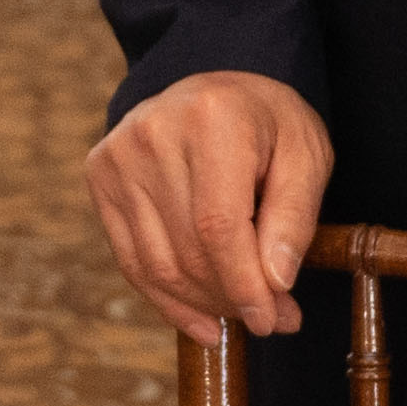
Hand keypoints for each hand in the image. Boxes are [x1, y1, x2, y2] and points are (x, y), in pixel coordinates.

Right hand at [88, 69, 332, 340]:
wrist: (214, 86)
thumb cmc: (268, 123)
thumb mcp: (306, 156)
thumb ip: (294, 217)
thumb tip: (274, 284)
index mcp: (211, 119)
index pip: (219, 226)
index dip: (244, 284)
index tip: (272, 319)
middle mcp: (153, 134)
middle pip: (188, 250)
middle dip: (231, 298)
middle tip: (272, 319)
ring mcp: (118, 156)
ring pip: (157, 265)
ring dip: (203, 304)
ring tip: (242, 313)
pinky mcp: (100, 177)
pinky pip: (132, 260)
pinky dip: (168, 299)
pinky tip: (201, 318)